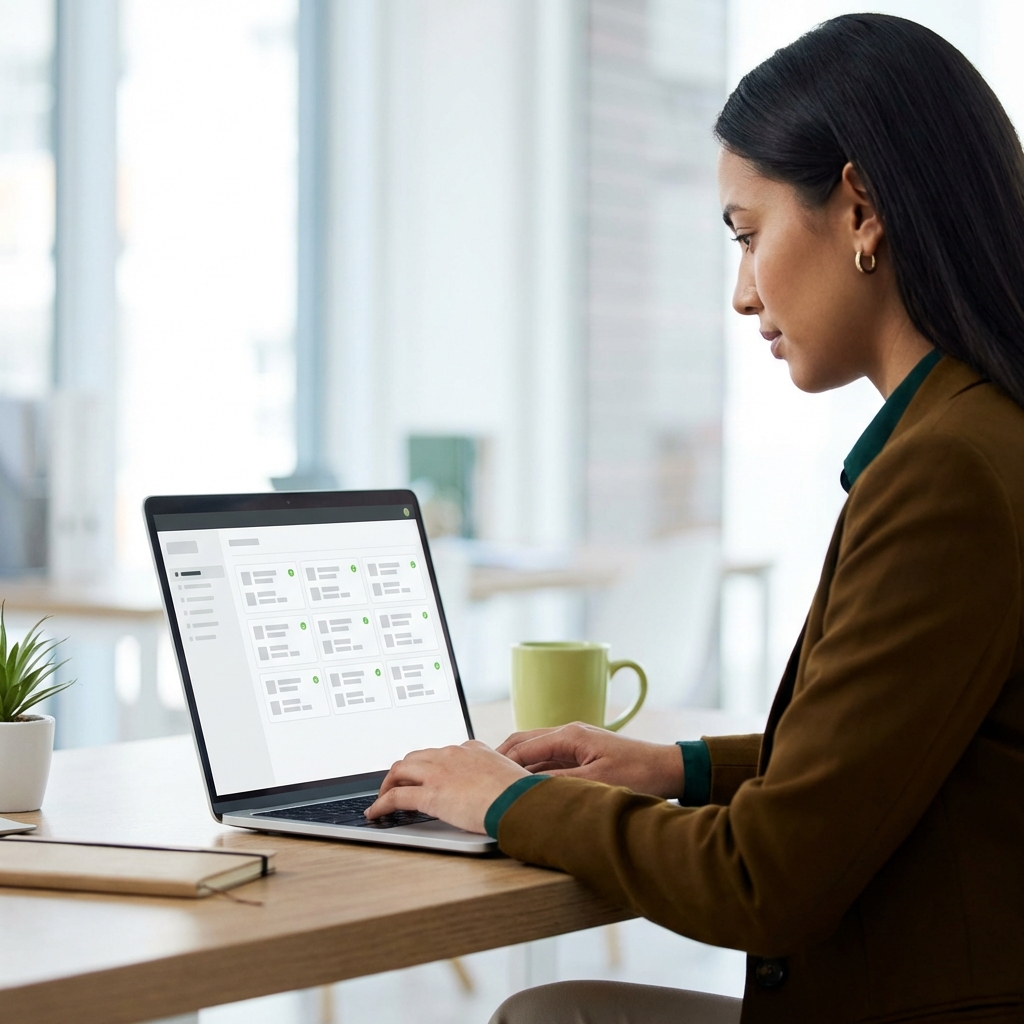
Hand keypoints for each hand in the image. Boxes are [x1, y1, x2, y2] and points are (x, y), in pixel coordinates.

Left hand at [365, 741, 528, 833]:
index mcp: (472, 749)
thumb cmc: (521, 794)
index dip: (429, 764)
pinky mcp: (430, 794)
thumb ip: (498, 777)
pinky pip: (396, 796)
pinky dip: (381, 804)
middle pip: (416, 757)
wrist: (519, 801)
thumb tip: (503, 790)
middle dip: (404, 771)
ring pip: (400, 770)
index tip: (426, 774)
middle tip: (398, 785)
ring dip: (389, 783)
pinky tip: (376, 813)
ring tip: (383, 798)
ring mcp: (438, 772)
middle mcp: (452, 755)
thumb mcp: (510, 776)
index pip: (442, 752)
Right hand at [497, 722, 683, 797]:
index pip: (523, 747)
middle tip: (479, 775)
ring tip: (495, 781)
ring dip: (516, 763)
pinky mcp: (581, 752)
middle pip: (523, 741)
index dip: (499, 761)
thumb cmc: (637, 773)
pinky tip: (524, 783)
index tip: (479, 774)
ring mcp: (574, 741)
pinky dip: (532, 768)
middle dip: (500, 757)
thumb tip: (527, 789)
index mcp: (569, 735)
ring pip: (534, 749)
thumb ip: (559, 783)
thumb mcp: (595, 782)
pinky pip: (548, 758)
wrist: (667, 768)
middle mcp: (568, 733)